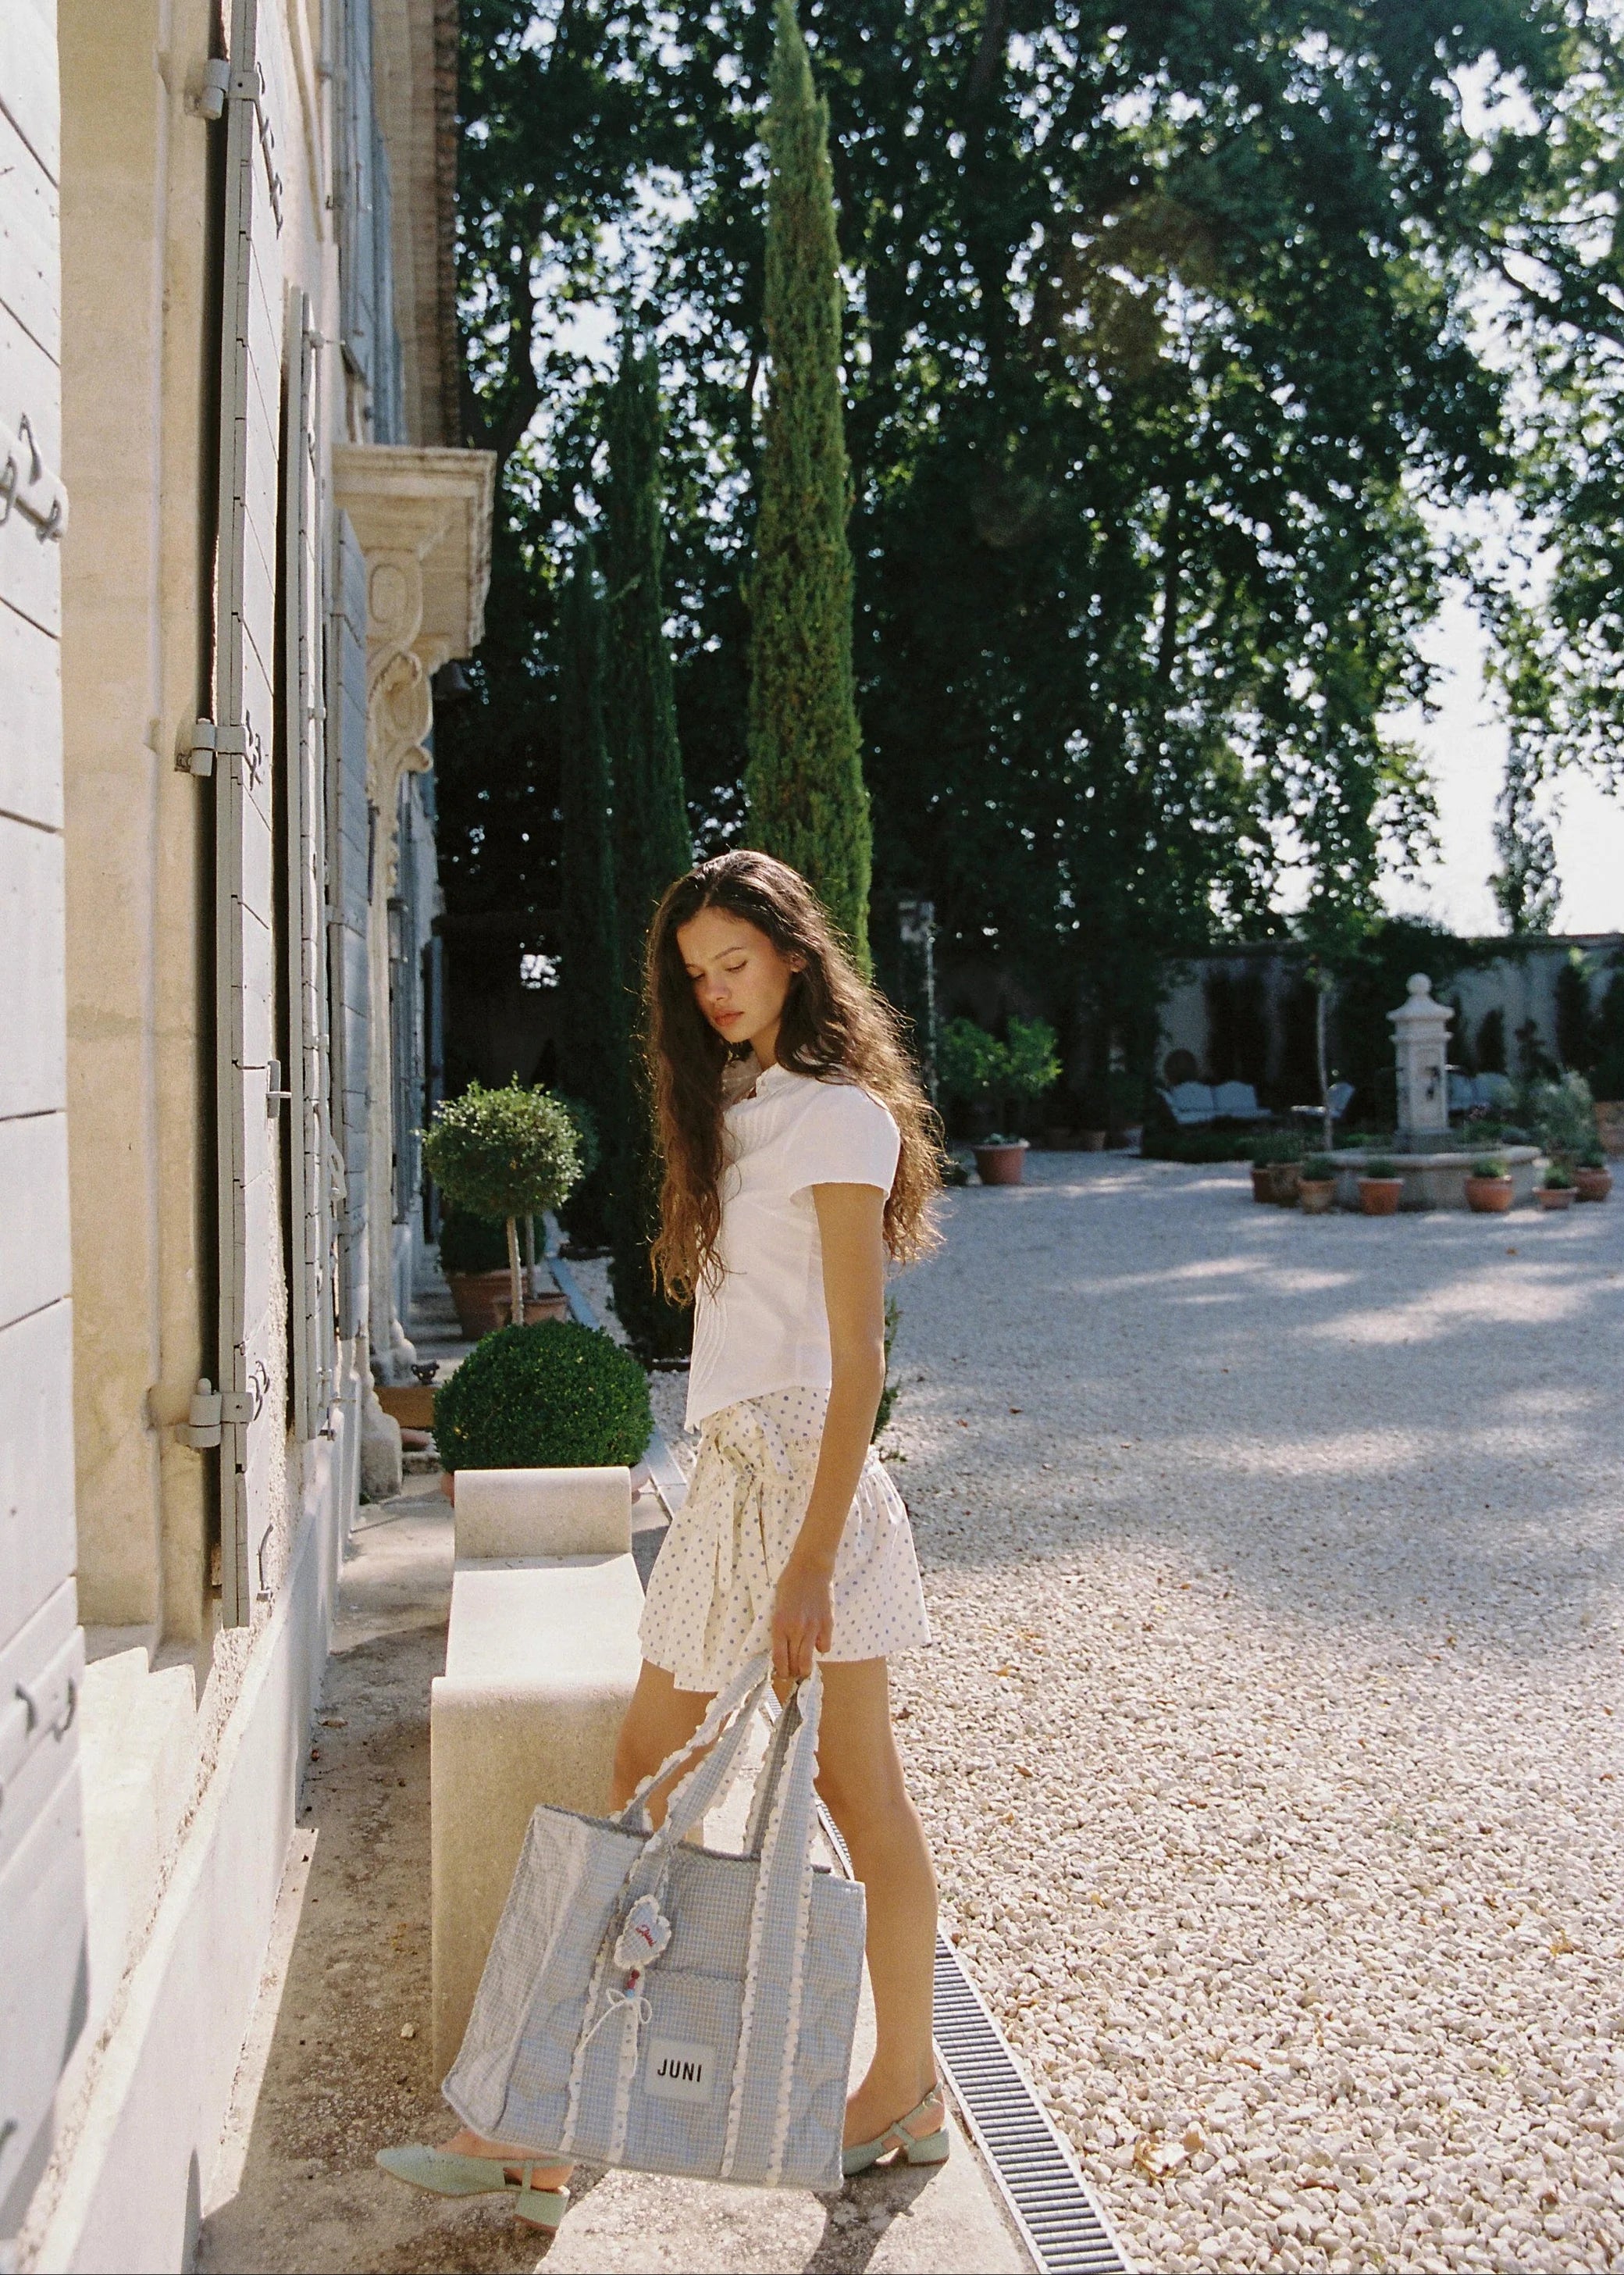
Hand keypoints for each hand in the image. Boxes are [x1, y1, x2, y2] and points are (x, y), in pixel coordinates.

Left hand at [771, 1555, 833, 1683]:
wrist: (810, 1568)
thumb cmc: (789, 1583)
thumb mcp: (776, 1605)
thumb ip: (780, 1627)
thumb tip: (783, 1647)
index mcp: (779, 1624)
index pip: (779, 1659)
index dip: (781, 1671)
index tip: (782, 1673)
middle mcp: (796, 1630)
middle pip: (794, 1664)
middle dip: (793, 1671)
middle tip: (793, 1669)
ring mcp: (813, 1628)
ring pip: (809, 1661)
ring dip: (805, 1666)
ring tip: (804, 1664)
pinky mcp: (827, 1624)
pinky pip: (824, 1647)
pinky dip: (820, 1647)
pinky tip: (817, 1640)